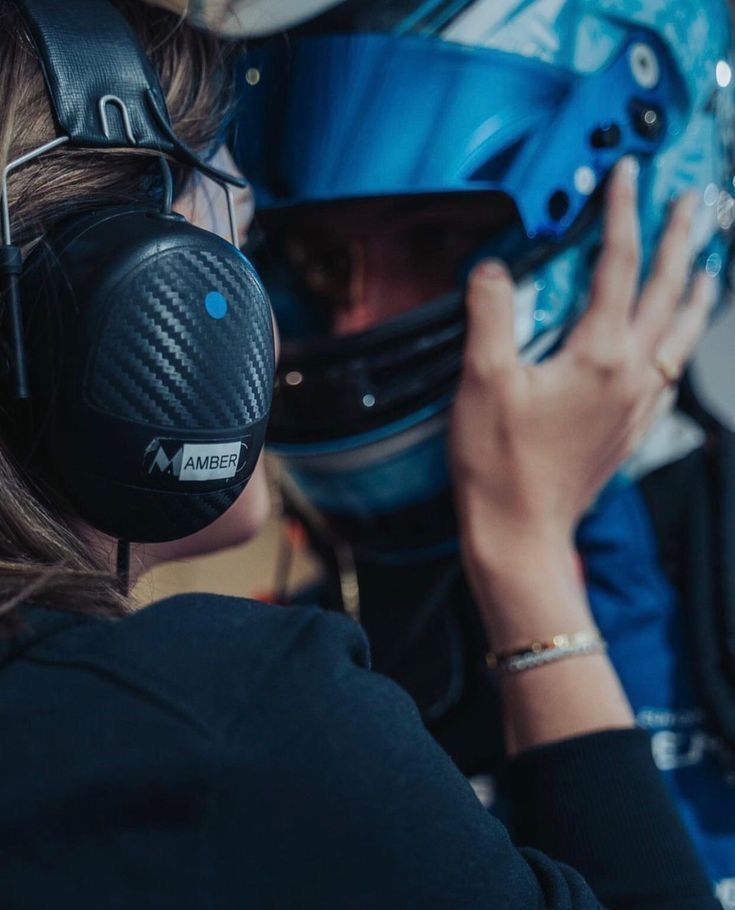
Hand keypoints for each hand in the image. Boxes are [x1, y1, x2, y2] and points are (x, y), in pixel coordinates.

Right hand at [450, 157, 715, 572]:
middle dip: (681, 241)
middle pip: (667, 293)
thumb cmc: (501, 466)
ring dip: (696, 293)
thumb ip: (491, 315)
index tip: (629, 176)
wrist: (520, 532)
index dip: (623, 213)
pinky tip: (674, 344)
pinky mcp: (630, 429)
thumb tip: (494, 270)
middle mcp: (631, 376)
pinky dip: (681, 342)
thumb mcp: (483, 381)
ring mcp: (636, 405)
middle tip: (694, 204)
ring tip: (708, 266)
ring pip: (681, 336)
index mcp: (599, 355)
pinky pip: (670, 372)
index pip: (617, 265)